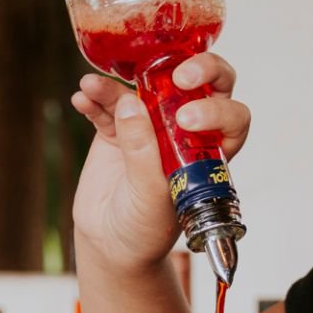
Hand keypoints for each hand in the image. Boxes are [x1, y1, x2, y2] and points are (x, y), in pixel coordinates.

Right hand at [69, 54, 251, 270]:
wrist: (111, 244)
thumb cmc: (145, 227)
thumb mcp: (150, 194)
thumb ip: (143, 151)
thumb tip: (131, 104)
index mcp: (209, 150)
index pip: (231, 116)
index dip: (217, 110)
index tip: (187, 118)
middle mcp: (184, 131)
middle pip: (201, 85)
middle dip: (192, 69)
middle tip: (174, 75)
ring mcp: (149, 126)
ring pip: (142, 89)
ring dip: (116, 84)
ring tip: (94, 85)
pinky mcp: (116, 131)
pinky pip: (106, 105)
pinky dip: (94, 99)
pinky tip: (81, 99)